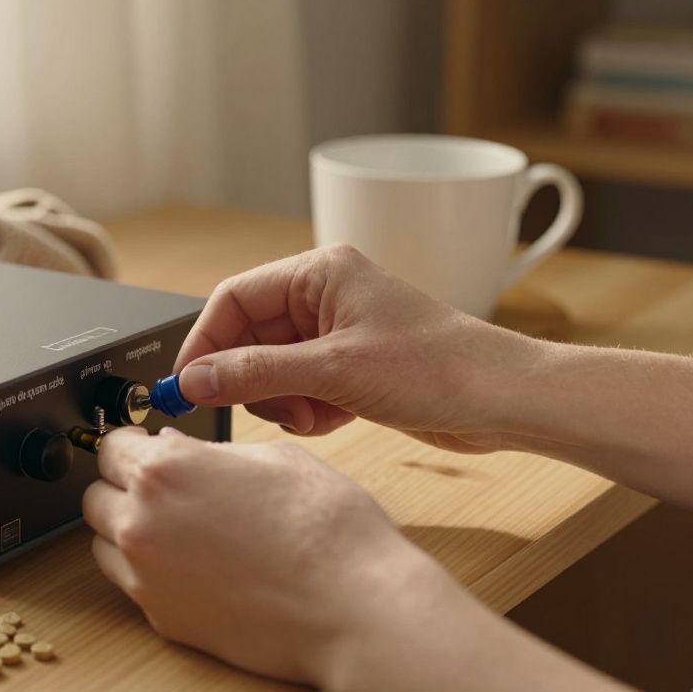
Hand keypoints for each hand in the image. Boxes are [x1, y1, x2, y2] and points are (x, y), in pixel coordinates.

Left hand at [83, 427, 444, 687]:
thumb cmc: (327, 529)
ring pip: (104, 543)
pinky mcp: (163, 619)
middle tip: (162, 486)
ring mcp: (146, 577)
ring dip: (127, 529)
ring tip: (178, 527)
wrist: (352, 605)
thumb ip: (211, 450)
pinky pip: (133, 584)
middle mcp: (142, 524)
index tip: (142, 446)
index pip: (110, 446)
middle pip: (95, 496)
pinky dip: (149, 570)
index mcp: (165, 471)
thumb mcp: (273, 457)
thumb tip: (177, 448)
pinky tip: (194, 563)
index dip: (129, 443)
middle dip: (122, 485)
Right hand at [173, 245, 544, 452]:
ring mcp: (338, 333)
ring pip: (272, 369)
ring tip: (315, 415)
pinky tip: (337, 419)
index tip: (188, 385)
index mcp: (319, 273)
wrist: (505, 401)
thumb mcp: (334, 371)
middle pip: (249, 337)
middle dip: (252, 380)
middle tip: (266, 410)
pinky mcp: (351, 367)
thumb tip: (194, 380)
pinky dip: (308, 409)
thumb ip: (255, 374)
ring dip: (283, 401)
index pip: (233, 298)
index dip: (205, 343)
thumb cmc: (440, 367)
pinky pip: (300, 388)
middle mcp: (325, 296)